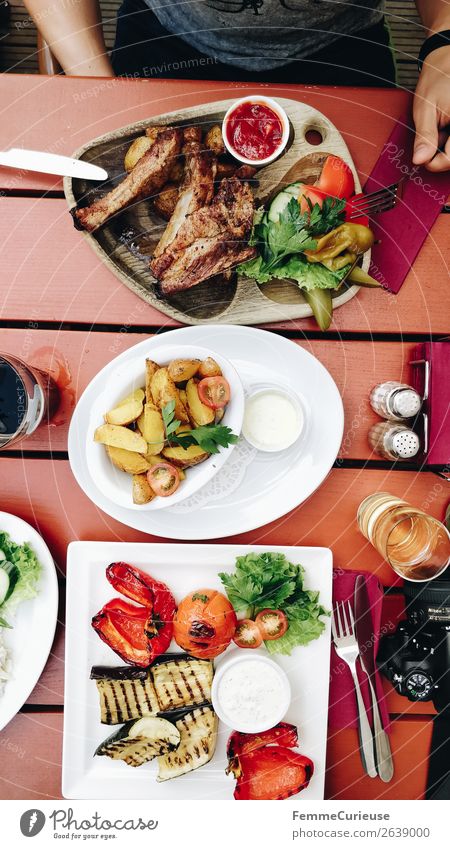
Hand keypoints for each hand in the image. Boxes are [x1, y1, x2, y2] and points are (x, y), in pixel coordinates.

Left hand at [413, 45, 449, 170]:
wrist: (448, 59)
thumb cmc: (437, 77)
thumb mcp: (424, 108)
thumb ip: (425, 136)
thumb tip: (420, 159)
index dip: (437, 163)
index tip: (424, 158)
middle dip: (443, 154)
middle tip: (432, 140)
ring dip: (448, 146)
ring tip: (441, 129)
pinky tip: (447, 128)